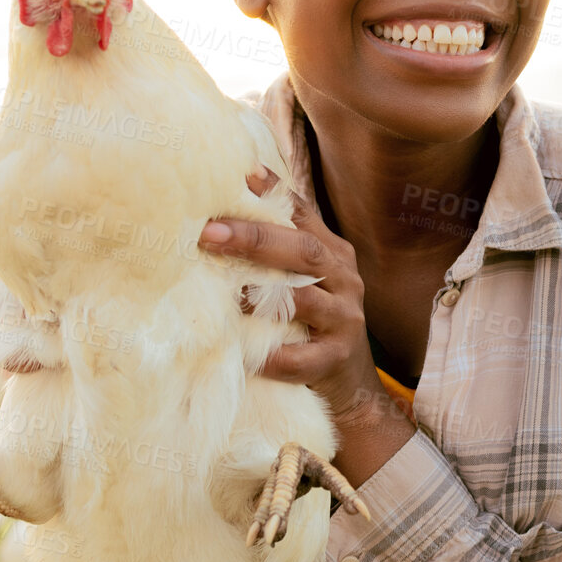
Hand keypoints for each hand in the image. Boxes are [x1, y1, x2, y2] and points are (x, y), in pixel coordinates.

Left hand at [199, 168, 413, 487]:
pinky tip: (247, 356)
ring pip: (308, 301)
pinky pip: (304, 358)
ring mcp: (345, 320)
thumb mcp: (303, 280)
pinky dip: (275, 356)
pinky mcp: (337, 359)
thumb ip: (275, 248)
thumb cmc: (312, 324)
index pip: (302, 214)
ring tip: (231, 292)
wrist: (351, 387)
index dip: (273, 194)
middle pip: (303, 250)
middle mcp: (344, 279)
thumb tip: (223, 205)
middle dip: (255, 238)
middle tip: (210, 233)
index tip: (240, 175)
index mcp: (333, 253)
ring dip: (267, 296)